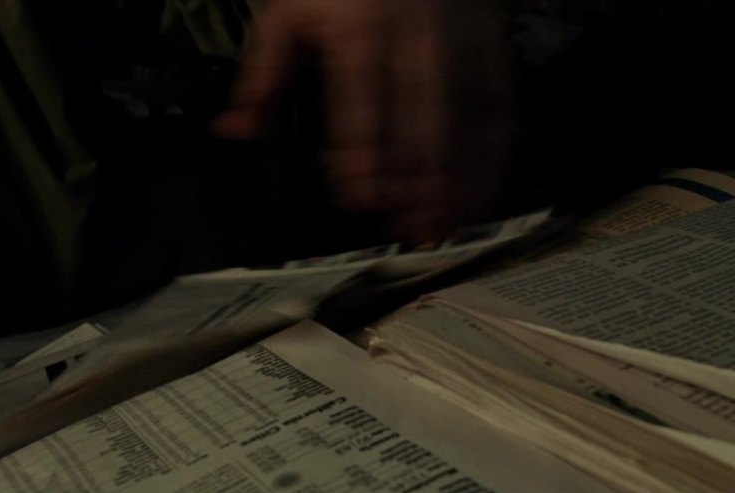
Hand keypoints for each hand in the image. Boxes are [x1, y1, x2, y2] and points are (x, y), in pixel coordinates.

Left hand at [215, 0, 512, 240]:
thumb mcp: (289, 12)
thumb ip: (264, 75)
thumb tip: (234, 132)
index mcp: (359, 27)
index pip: (360, 98)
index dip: (362, 153)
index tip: (359, 199)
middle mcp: (417, 36)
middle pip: (423, 115)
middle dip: (420, 179)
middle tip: (411, 229)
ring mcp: (460, 44)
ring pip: (468, 117)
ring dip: (460, 177)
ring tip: (446, 224)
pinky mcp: (491, 51)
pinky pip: (500, 108)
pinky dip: (493, 156)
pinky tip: (479, 193)